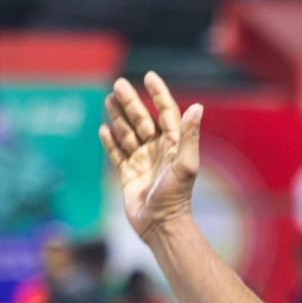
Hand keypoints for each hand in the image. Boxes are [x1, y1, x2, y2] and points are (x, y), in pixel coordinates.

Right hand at [99, 72, 202, 242]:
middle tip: (119, 84)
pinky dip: (110, 142)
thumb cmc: (176, 196)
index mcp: (173, 145)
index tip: (149, 77)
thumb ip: (189, 135)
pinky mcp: (128, 175)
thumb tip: (198, 106)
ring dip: (118, 116)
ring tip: (108, 99)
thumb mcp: (186, 164)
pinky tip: (103, 129)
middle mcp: (157, 150)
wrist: (160, 225)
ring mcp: (142, 162)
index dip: (158, 94)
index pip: (166, 113)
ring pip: (127, 133)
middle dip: (131, 102)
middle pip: (142, 119)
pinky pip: (117, 154)